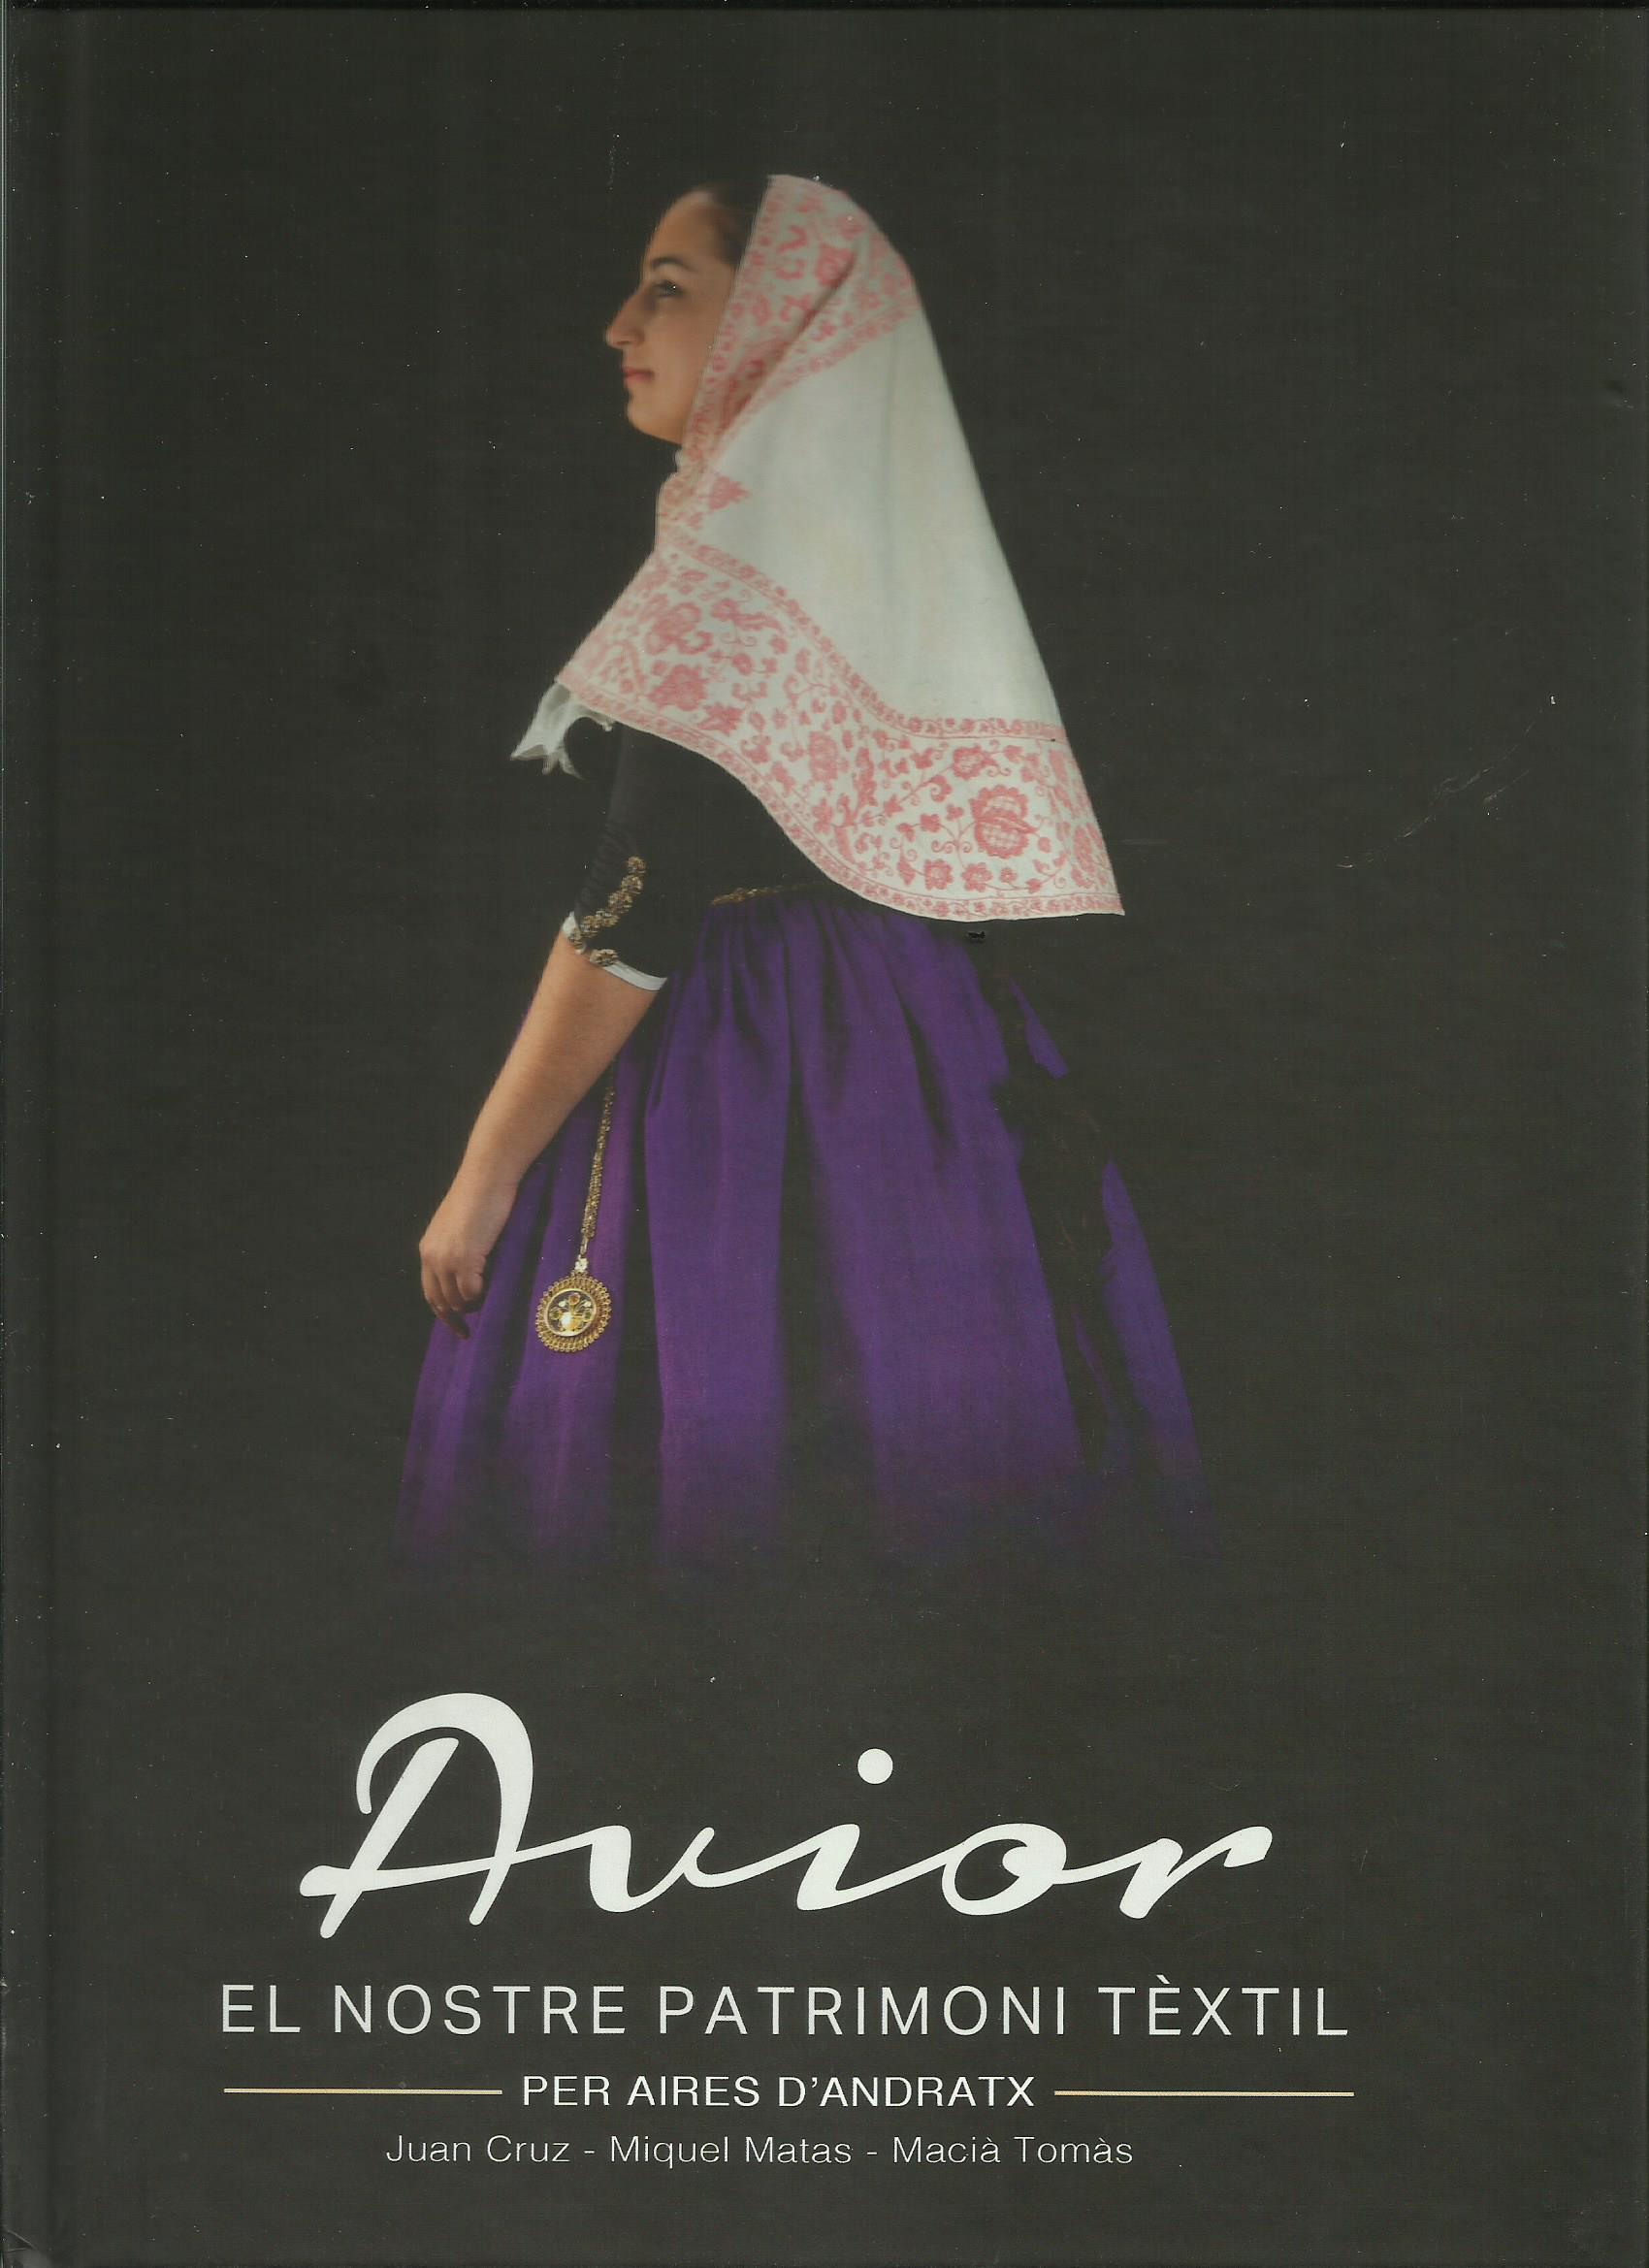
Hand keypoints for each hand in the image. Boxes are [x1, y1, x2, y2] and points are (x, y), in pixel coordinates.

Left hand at [418, 1171, 519, 1337]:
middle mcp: (432, 1257)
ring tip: (485, 1304)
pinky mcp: (466, 1258)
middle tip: (469, 1330)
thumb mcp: (459, 1228)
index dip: (442, 1312)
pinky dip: (481, 1297)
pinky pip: (472, 1292)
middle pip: (440, 1300)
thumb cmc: (479, 1197)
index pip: (429, 1292)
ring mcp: (448, 1259)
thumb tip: (467, 1277)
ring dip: (470, 1306)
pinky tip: (490, 1291)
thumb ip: (455, 1250)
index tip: (456, 1325)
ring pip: (457, 1299)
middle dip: (454, 1318)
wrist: (487, 1177)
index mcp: (427, 1250)